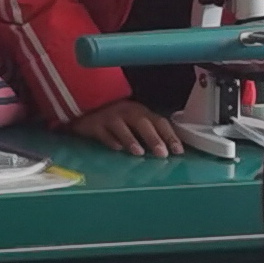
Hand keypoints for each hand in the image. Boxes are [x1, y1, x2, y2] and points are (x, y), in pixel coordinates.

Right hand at [70, 99, 185, 158]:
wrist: (85, 108)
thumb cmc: (115, 118)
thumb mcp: (133, 121)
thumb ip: (148, 131)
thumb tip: (168, 149)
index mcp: (140, 112)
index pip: (159, 121)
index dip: (170, 135)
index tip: (178, 151)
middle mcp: (126, 112)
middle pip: (142, 123)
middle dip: (153, 138)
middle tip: (162, 154)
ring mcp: (109, 117)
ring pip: (121, 127)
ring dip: (131, 139)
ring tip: (139, 153)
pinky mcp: (93, 124)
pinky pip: (102, 132)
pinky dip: (110, 140)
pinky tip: (116, 148)